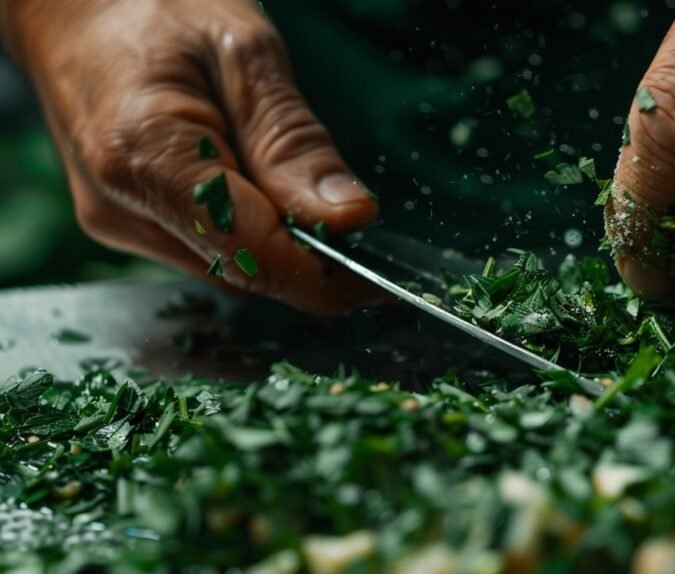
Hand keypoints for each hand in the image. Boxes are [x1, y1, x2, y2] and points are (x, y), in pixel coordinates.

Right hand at [1, 0, 378, 313]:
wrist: (74, 3)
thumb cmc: (155, 5)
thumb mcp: (244, 53)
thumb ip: (293, 141)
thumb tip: (351, 218)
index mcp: (144, 156)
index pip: (252, 254)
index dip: (325, 275)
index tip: (379, 276)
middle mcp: (123, 208)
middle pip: (245, 270)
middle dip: (309, 257)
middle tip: (353, 217)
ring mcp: (121, 221)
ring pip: (230, 268)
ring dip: (281, 245)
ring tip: (296, 182)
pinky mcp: (129, 222)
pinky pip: (209, 249)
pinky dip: (251, 232)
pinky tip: (261, 187)